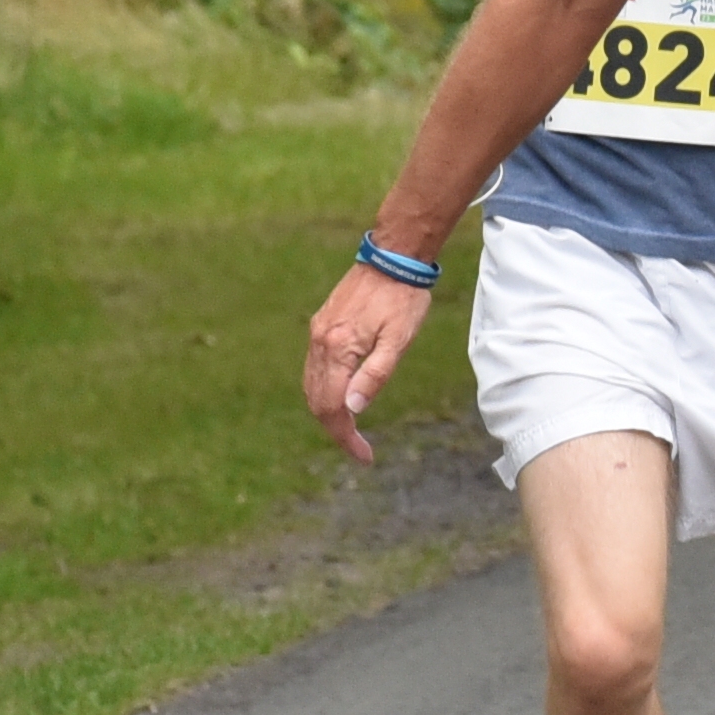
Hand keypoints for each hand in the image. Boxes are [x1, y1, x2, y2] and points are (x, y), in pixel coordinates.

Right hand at [304, 261, 436, 464]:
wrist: (393, 257)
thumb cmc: (403, 299)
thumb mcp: (398, 341)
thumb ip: (375, 376)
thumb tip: (353, 409)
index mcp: (338, 348)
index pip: (332, 407)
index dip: (345, 437)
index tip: (364, 456)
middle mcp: (320, 342)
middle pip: (316, 401)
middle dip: (335, 429)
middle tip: (360, 449)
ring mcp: (318, 332)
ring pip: (312, 385)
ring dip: (327, 412)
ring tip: (352, 431)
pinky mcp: (321, 325)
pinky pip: (314, 367)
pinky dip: (323, 390)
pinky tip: (341, 398)